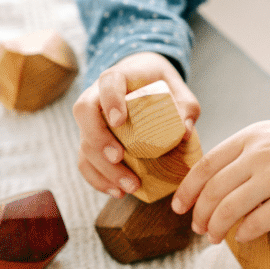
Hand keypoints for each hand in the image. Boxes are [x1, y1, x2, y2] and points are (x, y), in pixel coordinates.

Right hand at [72, 51, 200, 197]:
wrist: (144, 81)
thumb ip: (186, 107)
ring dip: (102, 168)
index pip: (107, 82)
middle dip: (99, 140)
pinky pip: (85, 160)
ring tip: (128, 186)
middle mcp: (97, 96)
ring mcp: (91, 120)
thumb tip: (185, 133)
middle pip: (85, 114)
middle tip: (119, 158)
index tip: (119, 121)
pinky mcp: (91, 140)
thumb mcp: (179, 90)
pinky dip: (98, 179)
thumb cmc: (161, 85)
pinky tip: (117, 191)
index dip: (110, 100)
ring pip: (84, 142)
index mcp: (119, 77)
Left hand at [171, 119, 269, 242]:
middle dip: (200, 214)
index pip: (206, 165)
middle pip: (213, 190)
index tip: (179, 206)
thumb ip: (247, 152)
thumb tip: (217, 182)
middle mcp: (261, 154)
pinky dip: (243, 233)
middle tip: (198, 228)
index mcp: (253, 135)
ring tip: (215, 237)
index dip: (187, 190)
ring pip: (229, 209)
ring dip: (217, 228)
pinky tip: (243, 236)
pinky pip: (256, 223)